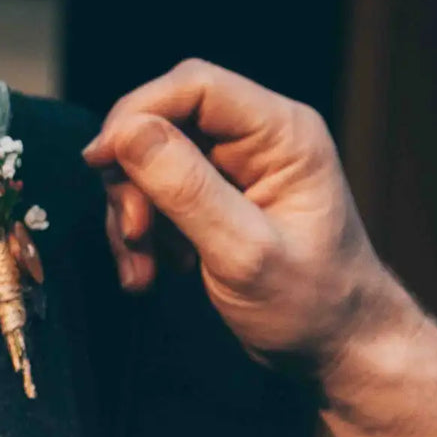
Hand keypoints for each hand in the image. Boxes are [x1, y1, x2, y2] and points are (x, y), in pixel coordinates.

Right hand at [84, 60, 436, 436]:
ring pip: (149, 162)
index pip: (194, 86)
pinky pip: (155, 195)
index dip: (137, 113)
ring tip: (142, 267)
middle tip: (134, 233)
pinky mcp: (214, 199)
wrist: (335, 351)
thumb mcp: (244, 252)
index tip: (100, 161)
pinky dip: (141, 234)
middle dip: (132, 178)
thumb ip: (185, 188)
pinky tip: (151, 273)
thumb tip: (127, 132)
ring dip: (132, 215)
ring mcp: (234, 169)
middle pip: (164, 121)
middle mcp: (258, 140)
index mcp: (282, 134)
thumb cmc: (312, 306)